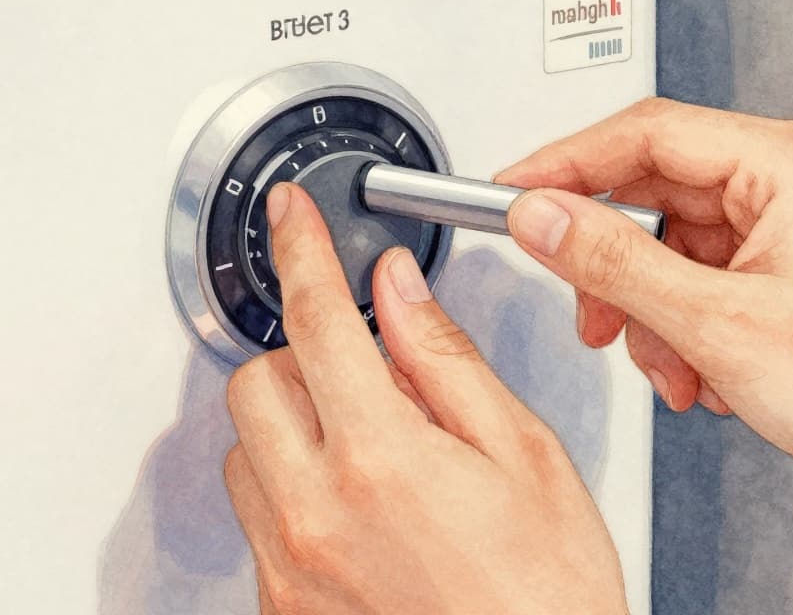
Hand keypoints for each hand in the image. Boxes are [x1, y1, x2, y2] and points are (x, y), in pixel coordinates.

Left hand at [224, 183, 628, 614]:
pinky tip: (362, 512)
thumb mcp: (523, 457)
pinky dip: (294, 492)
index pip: (317, 320)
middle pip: (256, 383)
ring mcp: (288, 569)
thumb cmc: (548, 599)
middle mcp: (314, 514)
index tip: (288, 217)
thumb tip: (398, 291)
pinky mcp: (281, 610)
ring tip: (370, 451)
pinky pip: (257, 521)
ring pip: (245, 453)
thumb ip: (447, 361)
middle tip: (369, 375)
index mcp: (381, 458)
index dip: (300, 251)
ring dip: (293, 428)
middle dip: (304, 358)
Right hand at [494, 98, 792, 512]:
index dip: (565, 164)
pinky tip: (707, 373)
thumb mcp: (718, 322)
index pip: (644, 133)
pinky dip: (695, 325)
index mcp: (790, 162)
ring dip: (659, 312)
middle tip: (590, 310)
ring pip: (684, 246)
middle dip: (619, 268)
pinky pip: (717, 276)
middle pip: (661, 194)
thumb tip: (543, 216)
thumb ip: (613, 260)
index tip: (514, 191)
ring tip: (673, 367)